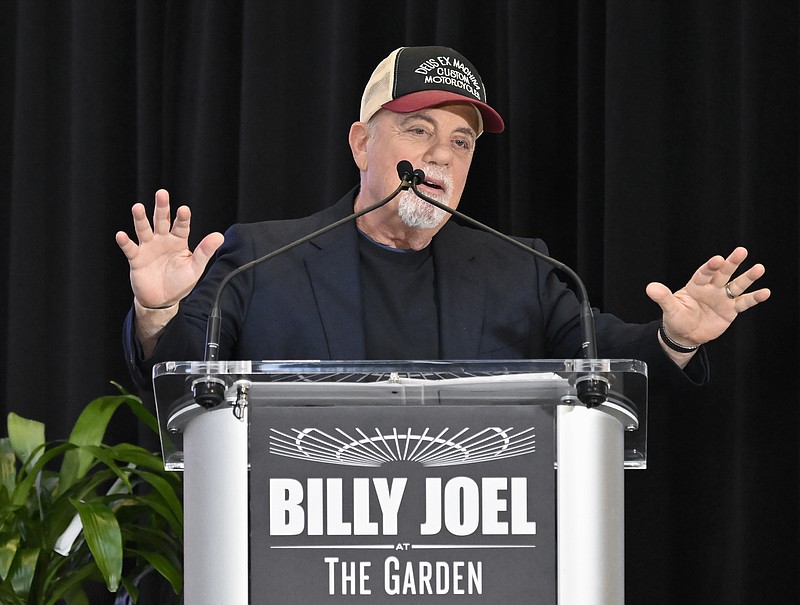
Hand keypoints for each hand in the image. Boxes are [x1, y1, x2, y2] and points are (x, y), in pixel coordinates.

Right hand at [115, 189, 223, 308]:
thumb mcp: (195, 268)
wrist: (162, 300)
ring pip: (143, 230)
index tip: (184, 209)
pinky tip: (121, 235)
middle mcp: (162, 240)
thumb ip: (205, 252)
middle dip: (161, 207)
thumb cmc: (180, 282)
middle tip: (162, 193)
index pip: (181, 226)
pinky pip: (130, 248)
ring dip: (140, 219)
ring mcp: (148, 248)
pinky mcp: (136, 259)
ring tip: (137, 207)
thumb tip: (219, 236)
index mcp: (178, 241)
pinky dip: (125, 242)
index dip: (182, 218)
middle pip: (162, 221)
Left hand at [645, 247, 770, 346]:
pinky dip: (754, 298)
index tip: (717, 259)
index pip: (704, 273)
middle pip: (723, 273)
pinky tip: (765, 292)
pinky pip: (744, 302)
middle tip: (741, 251)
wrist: (685, 334)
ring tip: (759, 268)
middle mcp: (711, 288)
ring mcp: (722, 298)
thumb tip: (650, 287)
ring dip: (748, 277)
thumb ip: (663, 297)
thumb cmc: (676, 318)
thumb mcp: (669, 308)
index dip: (710, 267)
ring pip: (737, 285)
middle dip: (732, 263)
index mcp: (696, 285)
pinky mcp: (731, 310)